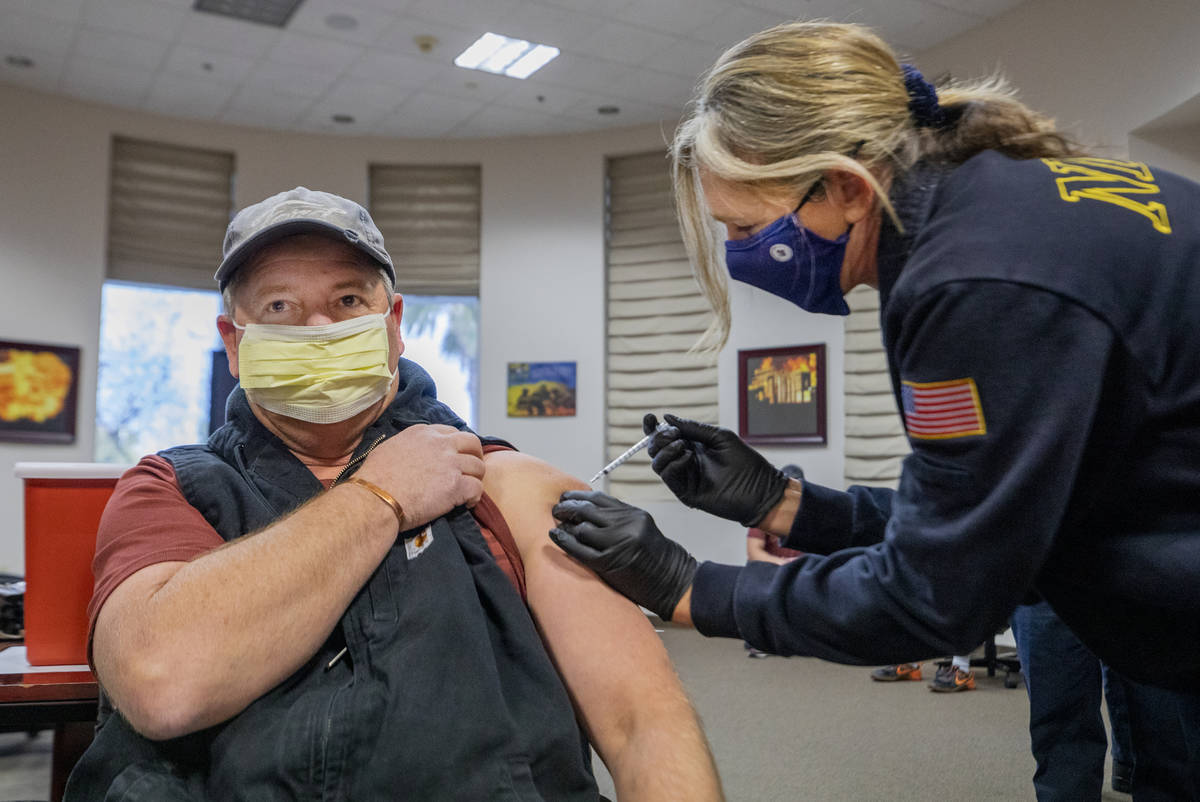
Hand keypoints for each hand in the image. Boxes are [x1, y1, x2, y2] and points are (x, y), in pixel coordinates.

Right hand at [356, 424, 484, 528]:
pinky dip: (474, 497)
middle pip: (472, 443)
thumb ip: (409, 446)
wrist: (375, 499)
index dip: (457, 446)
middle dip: (475, 456)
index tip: (455, 457)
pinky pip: (477, 488)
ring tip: (466, 491)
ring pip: (479, 466)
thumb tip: (412, 454)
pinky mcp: (456, 485)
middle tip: (470, 471)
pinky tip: (466, 503)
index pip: (451, 432)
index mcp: (423, 433)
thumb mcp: (389, 448)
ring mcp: (450, 464)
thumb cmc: (374, 478)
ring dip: (475, 479)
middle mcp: (440, 444)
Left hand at [550, 490, 696, 620]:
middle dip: (567, 508)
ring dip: (565, 526)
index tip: (566, 497)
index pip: (599, 498)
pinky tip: (556, 536)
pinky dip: (565, 542)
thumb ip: (618, 518)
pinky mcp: (609, 563)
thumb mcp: (641, 528)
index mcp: (634, 515)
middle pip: (587, 510)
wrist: (671, 581)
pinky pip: (581, 550)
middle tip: (556, 510)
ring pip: (582, 529)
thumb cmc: (655, 557)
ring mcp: (618, 544)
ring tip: (557, 525)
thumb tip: (587, 511)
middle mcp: (626, 525)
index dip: (578, 496)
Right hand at [643, 413, 788, 526]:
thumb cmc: (745, 462)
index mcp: (691, 446)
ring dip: (665, 450)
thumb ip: (693, 428)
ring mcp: (684, 477)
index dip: (653, 427)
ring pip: (657, 463)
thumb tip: (666, 417)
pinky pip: (668, 475)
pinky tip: (688, 457)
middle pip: (656, 449)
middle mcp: (684, 461)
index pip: (665, 437)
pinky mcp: (685, 492)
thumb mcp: (719, 437)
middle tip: (675, 434)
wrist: (759, 490)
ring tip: (683, 446)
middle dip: (659, 437)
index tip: (649, 418)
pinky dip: (673, 463)